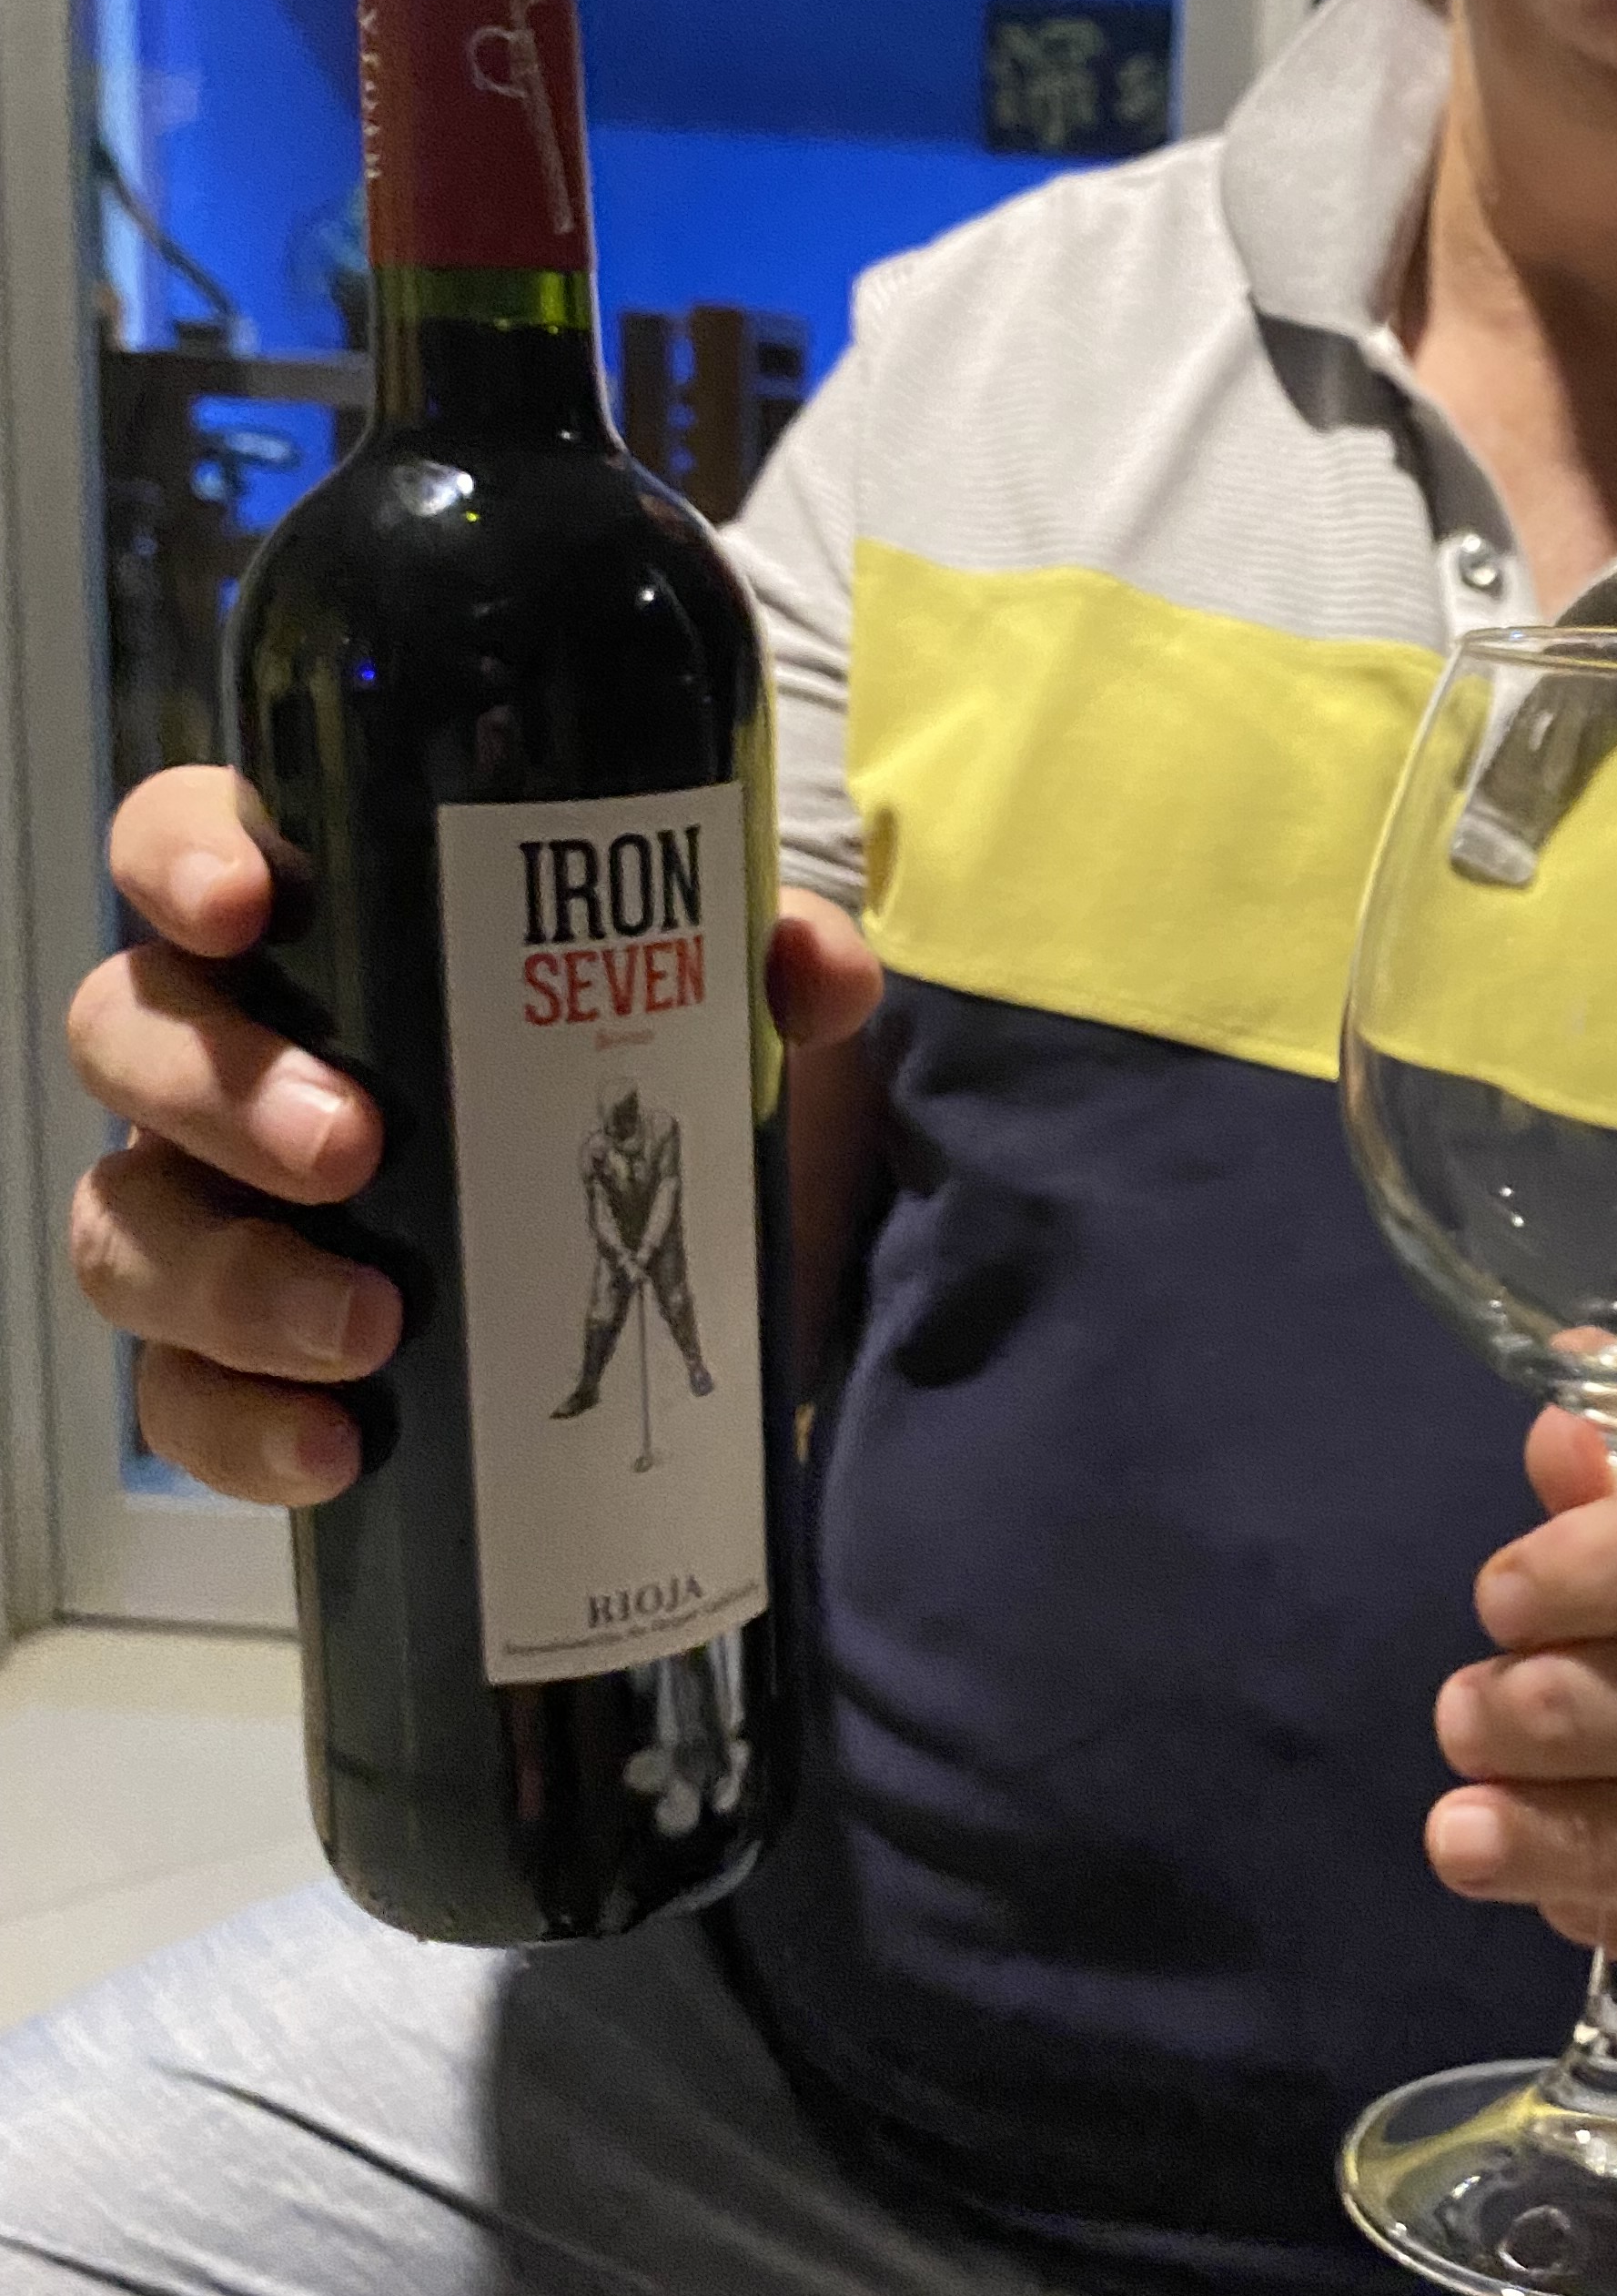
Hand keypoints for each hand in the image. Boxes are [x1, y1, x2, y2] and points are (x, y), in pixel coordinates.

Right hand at [66, 766, 879, 1510]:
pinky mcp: (220, 1361)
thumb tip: (815, 972)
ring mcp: (199, 1212)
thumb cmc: (598, 1104)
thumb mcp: (692, 1024)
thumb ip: (753, 975)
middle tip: (353, 1146)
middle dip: (221, 1089)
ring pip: (123, 1226)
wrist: (621, 1299)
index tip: (251, 901)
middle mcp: (217, 1062)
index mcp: (310, 938)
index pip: (184, 846)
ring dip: (234, 1276)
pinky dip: (244, 1429)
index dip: (183, 857)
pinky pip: (177, 1401)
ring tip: (371, 1324)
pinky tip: (338, 1449)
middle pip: (128, 1036)